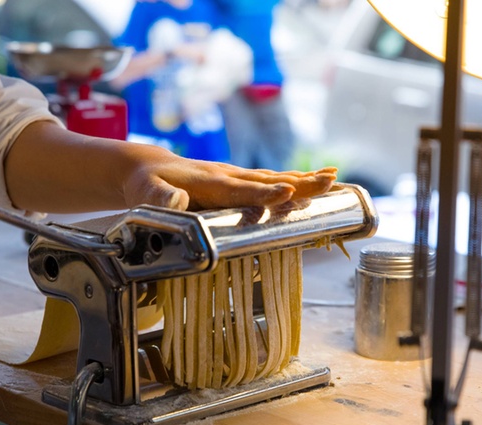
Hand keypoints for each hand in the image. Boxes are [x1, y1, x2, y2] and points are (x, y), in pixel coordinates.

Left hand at [120, 145, 336, 210]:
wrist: (148, 168)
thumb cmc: (147, 185)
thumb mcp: (147, 193)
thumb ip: (161, 197)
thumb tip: (176, 199)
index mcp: (210, 183)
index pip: (242, 189)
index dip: (265, 193)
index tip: (288, 193)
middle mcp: (229, 177)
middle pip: (270, 181)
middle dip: (301, 183)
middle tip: (330, 182)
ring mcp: (236, 177)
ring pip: (276, 178)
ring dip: (306, 181)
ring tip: (334, 180)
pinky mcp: (240, 181)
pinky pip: (272, 181)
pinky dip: (297, 182)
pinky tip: (316, 183)